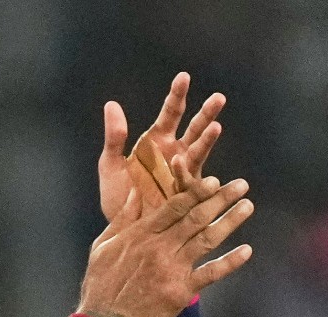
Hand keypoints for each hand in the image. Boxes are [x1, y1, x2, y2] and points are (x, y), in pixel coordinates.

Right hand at [80, 150, 252, 316]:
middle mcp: (161, 247)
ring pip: (208, 238)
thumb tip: (135, 192)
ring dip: (230, 221)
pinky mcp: (183, 291)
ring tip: (247, 206)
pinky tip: (247, 250)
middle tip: (241, 185)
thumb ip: (122, 218)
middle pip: (196, 217)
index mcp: (141, 234)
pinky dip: (231, 261)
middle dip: (221, 198)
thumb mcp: (103, 246)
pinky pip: (211, 273)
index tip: (214, 179)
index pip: (174, 206)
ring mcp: (174, 268)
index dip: (196, 190)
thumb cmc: (101, 285)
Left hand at [97, 73, 224, 220]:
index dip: (177, 96)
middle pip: (194, 128)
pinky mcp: (185, 195)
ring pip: (200, 151)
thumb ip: (114, 137)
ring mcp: (183, 174)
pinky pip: (193, 182)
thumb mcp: (110, 165)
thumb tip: (112, 104)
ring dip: (208, 139)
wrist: (121, 229)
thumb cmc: (116, 197)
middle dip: (206, 114)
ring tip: (216, 126)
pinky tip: (197, 166)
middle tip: (218, 98)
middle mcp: (174, 154)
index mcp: (156, 142)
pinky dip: (194, 174)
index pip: (170, 113)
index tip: (184, 77)